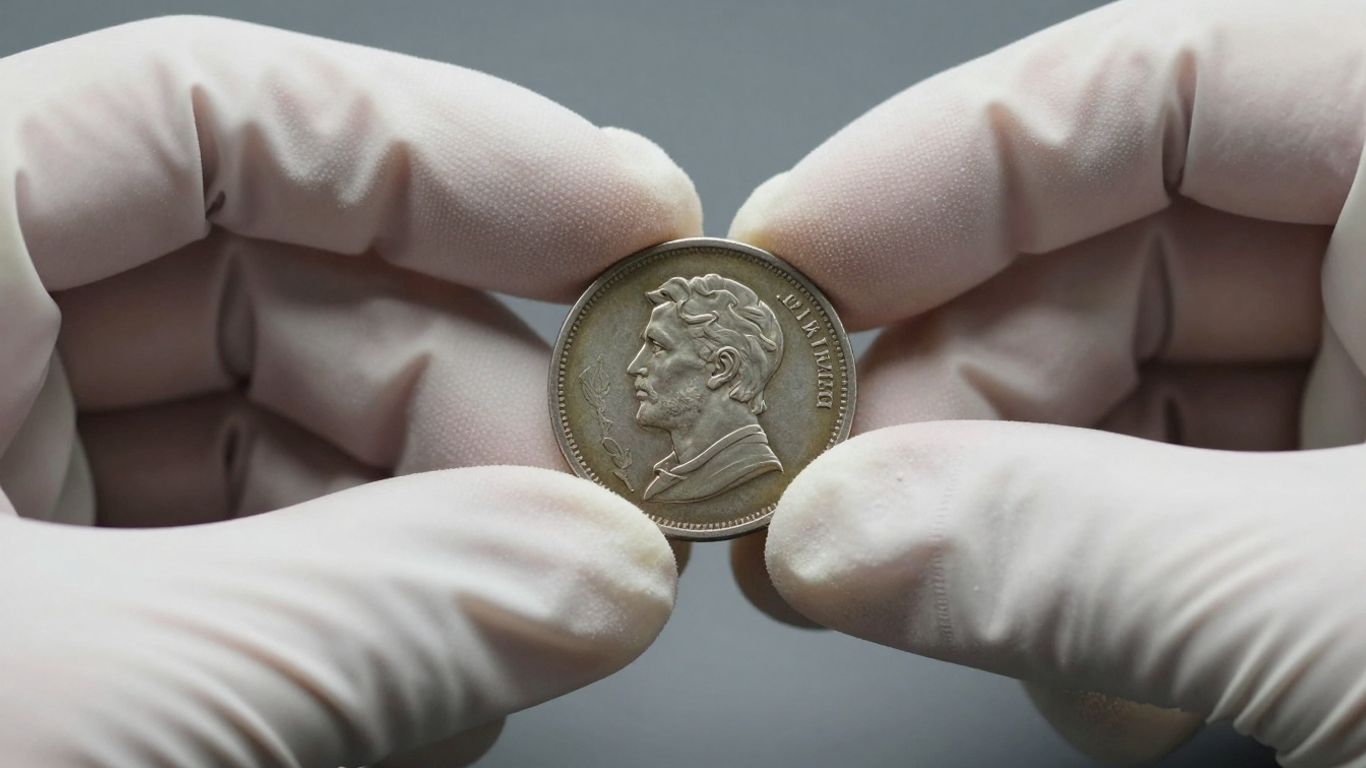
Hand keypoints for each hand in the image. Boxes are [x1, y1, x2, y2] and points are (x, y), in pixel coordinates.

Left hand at [0, 17, 699, 766]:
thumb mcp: (90, 701)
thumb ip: (373, 617)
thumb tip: (606, 579)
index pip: (212, 113)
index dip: (445, 151)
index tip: (629, 226)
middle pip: (275, 293)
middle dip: (468, 398)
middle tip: (615, 502)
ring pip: (272, 445)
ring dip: (430, 532)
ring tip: (535, 617)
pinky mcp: (35, 623)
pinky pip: (228, 567)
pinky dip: (348, 618)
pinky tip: (429, 679)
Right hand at [730, 0, 1365, 764]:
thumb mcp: (1345, 609)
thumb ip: (1075, 550)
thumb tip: (831, 539)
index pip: (1158, 81)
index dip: (946, 162)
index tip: (786, 265)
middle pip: (1110, 259)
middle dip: (948, 393)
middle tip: (827, 508)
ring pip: (1125, 403)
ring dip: (1007, 517)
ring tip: (940, 607)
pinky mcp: (1361, 534)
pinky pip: (1187, 513)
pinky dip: (1103, 591)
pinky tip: (1096, 680)